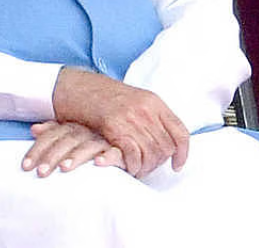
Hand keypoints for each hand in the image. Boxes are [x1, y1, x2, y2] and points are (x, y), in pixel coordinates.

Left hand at [22, 121, 124, 176]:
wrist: (128, 141)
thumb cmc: (95, 142)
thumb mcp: (74, 137)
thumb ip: (54, 132)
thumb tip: (34, 129)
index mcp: (74, 127)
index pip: (52, 135)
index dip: (38, 149)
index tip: (26, 165)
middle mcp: (89, 131)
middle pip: (67, 141)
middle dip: (52, 156)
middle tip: (41, 172)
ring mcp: (106, 140)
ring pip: (89, 145)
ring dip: (76, 156)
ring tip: (65, 168)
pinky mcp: (124, 150)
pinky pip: (117, 152)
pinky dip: (108, 157)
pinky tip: (99, 163)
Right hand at [52, 67, 188, 177]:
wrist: (76, 87)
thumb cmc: (102, 96)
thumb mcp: (133, 99)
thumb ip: (151, 116)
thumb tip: (164, 139)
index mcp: (154, 102)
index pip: (180, 132)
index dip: (182, 153)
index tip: (177, 165)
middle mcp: (146, 109)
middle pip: (165, 146)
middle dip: (158, 162)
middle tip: (148, 168)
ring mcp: (130, 117)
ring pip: (151, 153)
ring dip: (145, 167)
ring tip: (138, 170)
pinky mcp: (114, 127)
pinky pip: (133, 154)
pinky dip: (133, 165)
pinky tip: (130, 168)